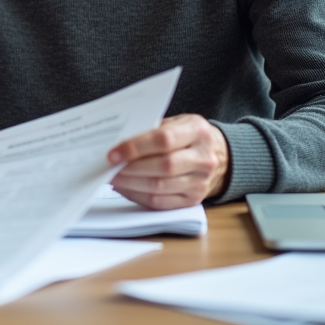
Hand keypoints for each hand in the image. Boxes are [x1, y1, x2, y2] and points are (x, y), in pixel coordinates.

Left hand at [107, 114, 229, 208]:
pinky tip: (124, 187)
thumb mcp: (175, 122)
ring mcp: (200, 182)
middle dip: (130, 167)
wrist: (215, 154)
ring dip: (130, 183)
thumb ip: (151, 130)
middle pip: (163, 166)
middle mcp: (203, 158)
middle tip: (108, 166)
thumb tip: (117, 143)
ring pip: (160, 186)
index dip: (136, 147)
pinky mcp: (193, 200)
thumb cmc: (186, 135)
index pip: (164, 139)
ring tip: (112, 177)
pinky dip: (137, 195)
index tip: (113, 152)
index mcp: (198, 132)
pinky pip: (160, 202)